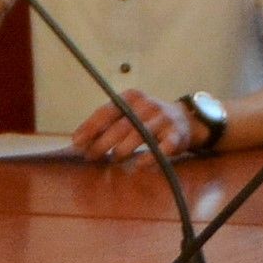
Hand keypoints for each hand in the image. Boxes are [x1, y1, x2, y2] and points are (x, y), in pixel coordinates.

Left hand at [74, 93, 192, 162]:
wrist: (185, 120)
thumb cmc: (148, 118)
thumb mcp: (129, 113)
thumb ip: (107, 123)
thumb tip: (79, 141)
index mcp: (132, 98)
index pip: (107, 111)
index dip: (90, 127)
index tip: (77, 142)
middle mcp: (148, 105)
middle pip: (121, 125)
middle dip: (102, 142)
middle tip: (91, 156)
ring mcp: (163, 120)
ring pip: (139, 135)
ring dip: (123, 149)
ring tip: (113, 159)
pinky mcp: (176, 135)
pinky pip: (162, 148)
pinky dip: (149, 157)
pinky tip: (139, 165)